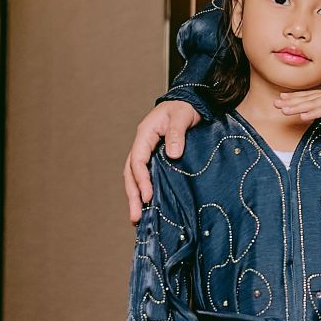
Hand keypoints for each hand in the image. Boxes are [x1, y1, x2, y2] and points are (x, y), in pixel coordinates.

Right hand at [124, 101, 200, 222]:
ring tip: (137, 218)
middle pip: (131, 173)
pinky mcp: (155, 158)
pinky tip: (148, 206)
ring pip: (135, 177)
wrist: (190, 102)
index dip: (141, 179)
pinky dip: (144, 190)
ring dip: (135, 197)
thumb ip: (177, 134)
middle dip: (133, 195)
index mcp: (145, 134)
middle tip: (135, 217)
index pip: (137, 160)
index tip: (148, 196)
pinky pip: (146, 175)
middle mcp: (142, 144)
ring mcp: (147, 151)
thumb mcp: (182, 117)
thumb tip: (173, 155)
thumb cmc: (185, 107)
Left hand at [275, 72, 320, 119]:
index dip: (296, 96)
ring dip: (298, 107)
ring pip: (314, 104)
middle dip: (291, 101)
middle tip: (275, 103)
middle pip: (308, 98)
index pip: (311, 94)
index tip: (282, 97)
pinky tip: (304, 116)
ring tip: (283, 110)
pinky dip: (314, 113)